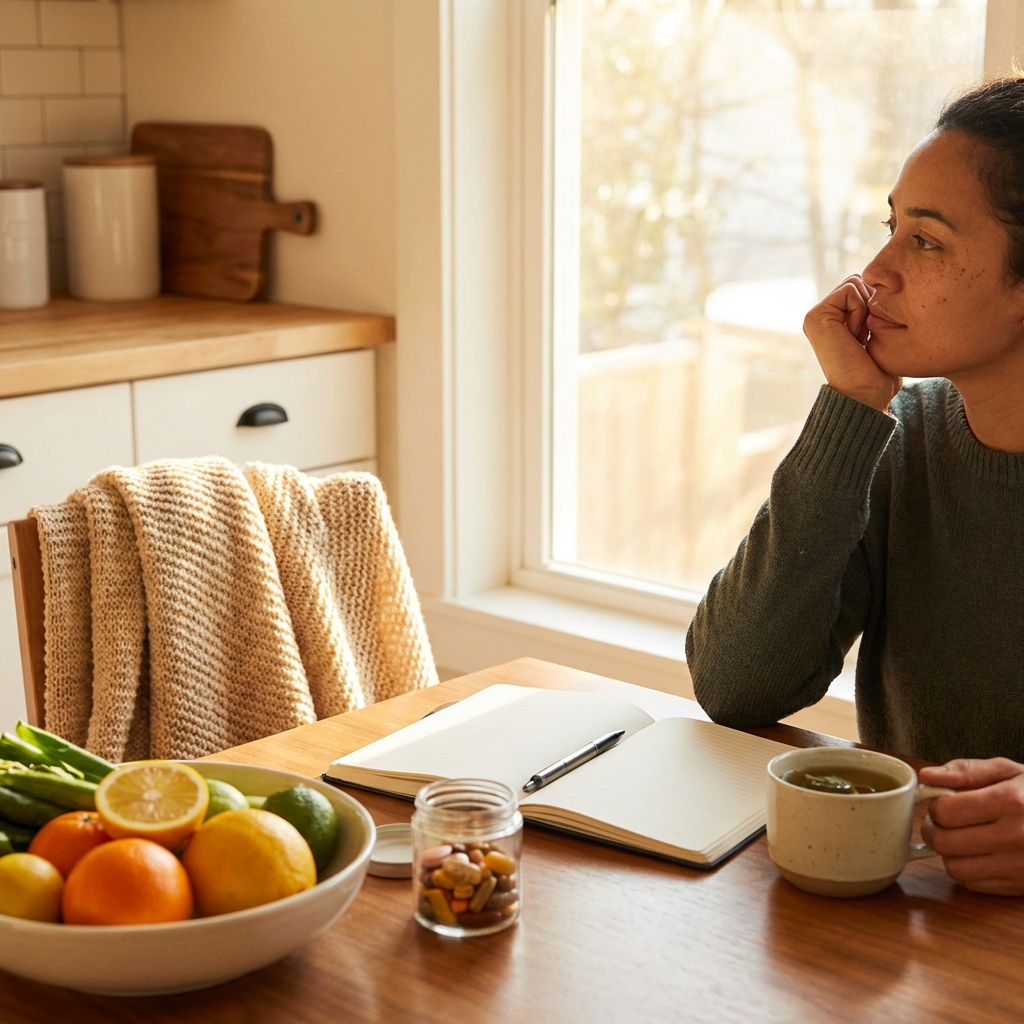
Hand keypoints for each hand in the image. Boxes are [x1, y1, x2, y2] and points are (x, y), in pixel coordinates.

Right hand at [803, 275, 901, 412]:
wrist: (864, 394)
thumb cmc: (878, 372)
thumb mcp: (879, 335)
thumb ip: (875, 311)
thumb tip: (887, 289)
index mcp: (833, 320)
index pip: (862, 288)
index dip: (876, 306)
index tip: (871, 337)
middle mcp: (821, 316)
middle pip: (859, 282)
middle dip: (871, 305)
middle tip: (866, 337)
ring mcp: (816, 316)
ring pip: (855, 283)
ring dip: (866, 309)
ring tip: (860, 337)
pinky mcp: (815, 316)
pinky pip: (849, 290)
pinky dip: (859, 311)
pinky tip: (855, 336)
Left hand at [919, 759, 1023, 895]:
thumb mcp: (1009, 772)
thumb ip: (966, 771)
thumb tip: (927, 777)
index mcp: (1010, 802)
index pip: (946, 812)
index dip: (937, 806)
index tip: (943, 804)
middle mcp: (1016, 837)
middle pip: (945, 842)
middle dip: (935, 830)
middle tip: (943, 822)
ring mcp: (1021, 866)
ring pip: (955, 868)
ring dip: (950, 853)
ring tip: (962, 837)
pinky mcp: (1022, 886)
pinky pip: (975, 884)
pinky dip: (970, 870)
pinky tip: (982, 854)